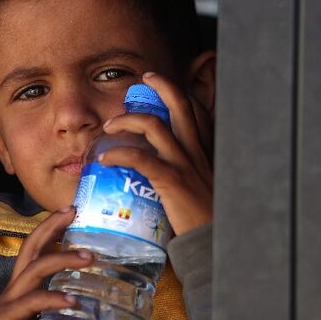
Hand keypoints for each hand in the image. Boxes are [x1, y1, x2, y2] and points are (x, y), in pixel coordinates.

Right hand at [0, 206, 91, 319]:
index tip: (71, 213)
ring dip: (63, 259)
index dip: (51, 231)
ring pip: (35, 269)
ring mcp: (8, 303)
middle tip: (75, 211)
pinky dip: (52, 298)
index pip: (36, 252)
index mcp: (20, 290)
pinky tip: (72, 301)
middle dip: (53, 227)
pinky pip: (30, 303)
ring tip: (89, 256)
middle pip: (32, 248)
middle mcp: (13, 289)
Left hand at [99, 72, 213, 235]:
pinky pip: (141, 158)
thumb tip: (168, 174)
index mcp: (206, 152)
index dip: (182, 94)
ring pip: (154, 126)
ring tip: (111, 126)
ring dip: (127, 120)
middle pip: (180, 105)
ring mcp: (184, 164)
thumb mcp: (207, 186)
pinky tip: (106, 159)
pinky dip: (119, 154)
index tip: (164, 87)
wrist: (215, 240)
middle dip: (161, 85)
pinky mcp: (171, 181)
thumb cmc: (208, 218)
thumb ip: (192, 174)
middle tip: (143, 79)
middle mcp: (197, 152)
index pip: (199, 112)